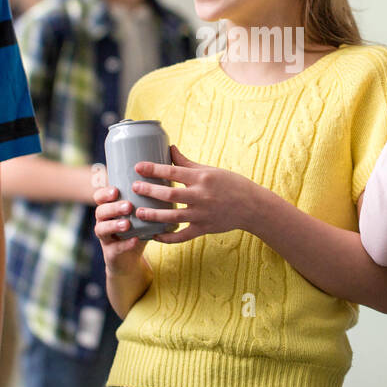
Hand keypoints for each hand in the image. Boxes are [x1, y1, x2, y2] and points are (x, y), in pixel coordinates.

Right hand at [94, 184, 148, 273]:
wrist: (129, 259)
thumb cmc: (136, 230)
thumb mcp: (140, 214)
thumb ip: (147, 201)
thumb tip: (168, 183)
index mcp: (108, 209)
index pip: (99, 197)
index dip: (104, 193)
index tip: (116, 190)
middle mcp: (103, 222)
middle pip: (100, 211)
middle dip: (113, 208)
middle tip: (128, 206)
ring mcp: (105, 238)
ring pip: (101, 229)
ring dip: (114, 225)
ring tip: (127, 223)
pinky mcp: (111, 253)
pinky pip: (115, 248)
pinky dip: (125, 244)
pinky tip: (135, 240)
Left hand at [130, 145, 258, 243]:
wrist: (251, 206)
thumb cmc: (230, 184)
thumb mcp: (210, 170)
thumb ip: (187, 163)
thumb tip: (170, 148)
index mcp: (202, 179)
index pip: (173, 172)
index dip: (154, 169)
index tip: (138, 167)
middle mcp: (201, 197)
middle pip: (171, 195)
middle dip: (150, 191)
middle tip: (134, 187)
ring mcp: (202, 215)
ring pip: (173, 217)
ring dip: (154, 215)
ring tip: (139, 212)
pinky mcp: (204, 229)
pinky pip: (182, 236)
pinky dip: (167, 238)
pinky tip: (154, 236)